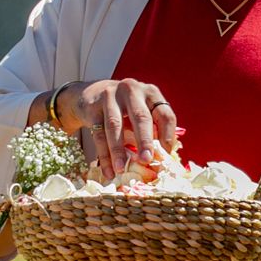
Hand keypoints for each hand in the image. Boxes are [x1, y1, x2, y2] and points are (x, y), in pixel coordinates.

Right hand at [58, 78, 178, 179]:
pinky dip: (104, 155)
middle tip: (146, 160)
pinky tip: (108, 170)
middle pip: (141, 116)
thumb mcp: (142, 113)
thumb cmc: (125, 109)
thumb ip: (153, 131)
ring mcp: (110, 96)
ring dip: (118, 150)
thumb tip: (161, 159)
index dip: (167, 136)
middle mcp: (132, 90)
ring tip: (121, 169)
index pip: (164, 114)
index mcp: (151, 93)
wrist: (93, 94)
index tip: (166, 155)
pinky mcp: (92, 107)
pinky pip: (98, 134)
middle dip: (144, 140)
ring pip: (115, 125)